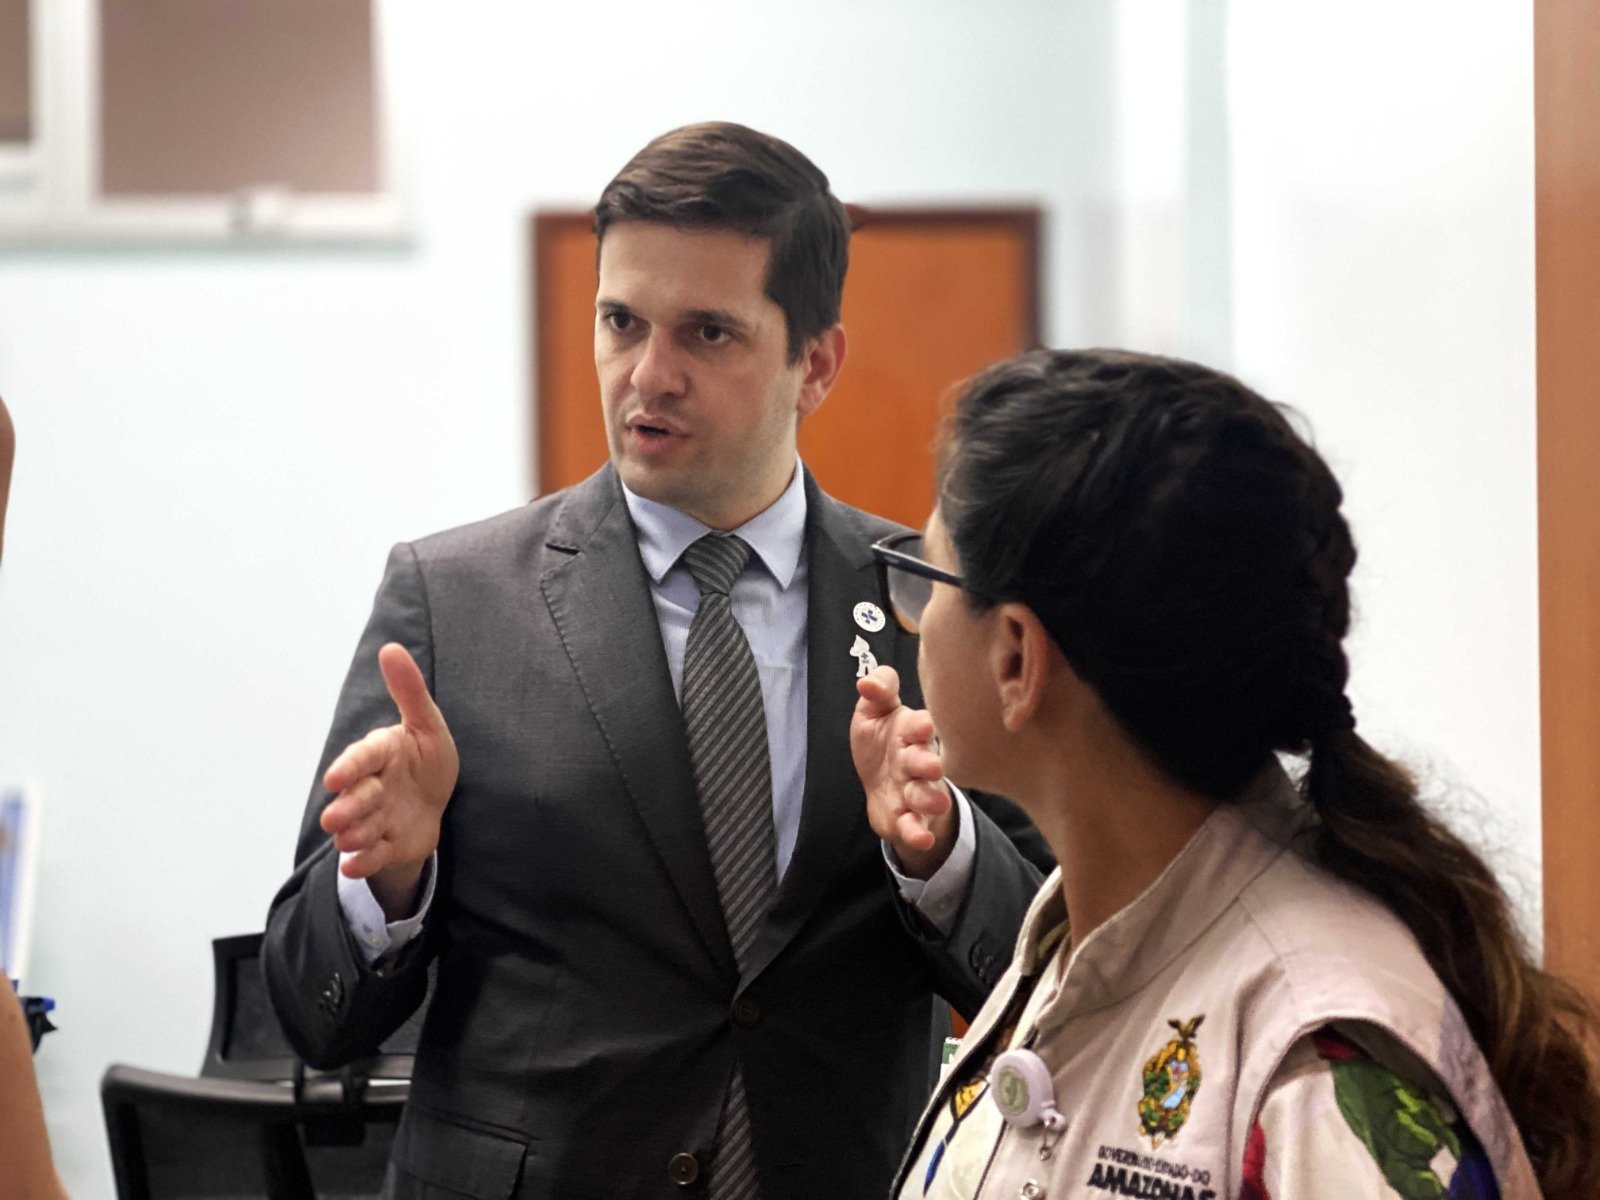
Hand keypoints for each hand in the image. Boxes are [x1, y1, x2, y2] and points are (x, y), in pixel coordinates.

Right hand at [319, 643, 458, 917]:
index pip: (364, 757)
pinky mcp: (386, 845)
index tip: (336, 777)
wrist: (434, 803)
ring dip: (355, 834)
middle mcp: (373, 786)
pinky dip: (363, 861)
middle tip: (335, 818)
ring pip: (362, 828)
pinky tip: (353, 865)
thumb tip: (390, 648)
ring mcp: (377, 818)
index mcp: (381, 754)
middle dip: (348, 807)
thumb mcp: (426, 724)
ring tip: (348, 839)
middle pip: (358, 798)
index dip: (350, 767)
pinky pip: (373, 855)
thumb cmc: (426, 758)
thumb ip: (409, 691)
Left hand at [851, 665, 956, 879]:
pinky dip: (918, 833)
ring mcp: (914, 791)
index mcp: (909, 732)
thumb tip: (865, 680)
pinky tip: (922, 839)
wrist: (882, 787)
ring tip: (934, 802)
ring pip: (924, 794)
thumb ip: (879, 691)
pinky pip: (914, 826)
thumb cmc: (882, 743)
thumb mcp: (875, 712)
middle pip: (924, 761)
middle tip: (931, 765)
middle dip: (927, 762)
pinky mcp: (909, 818)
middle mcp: (916, 761)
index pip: (918, 726)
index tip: (921, 725)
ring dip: (929, 798)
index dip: (920, 726)